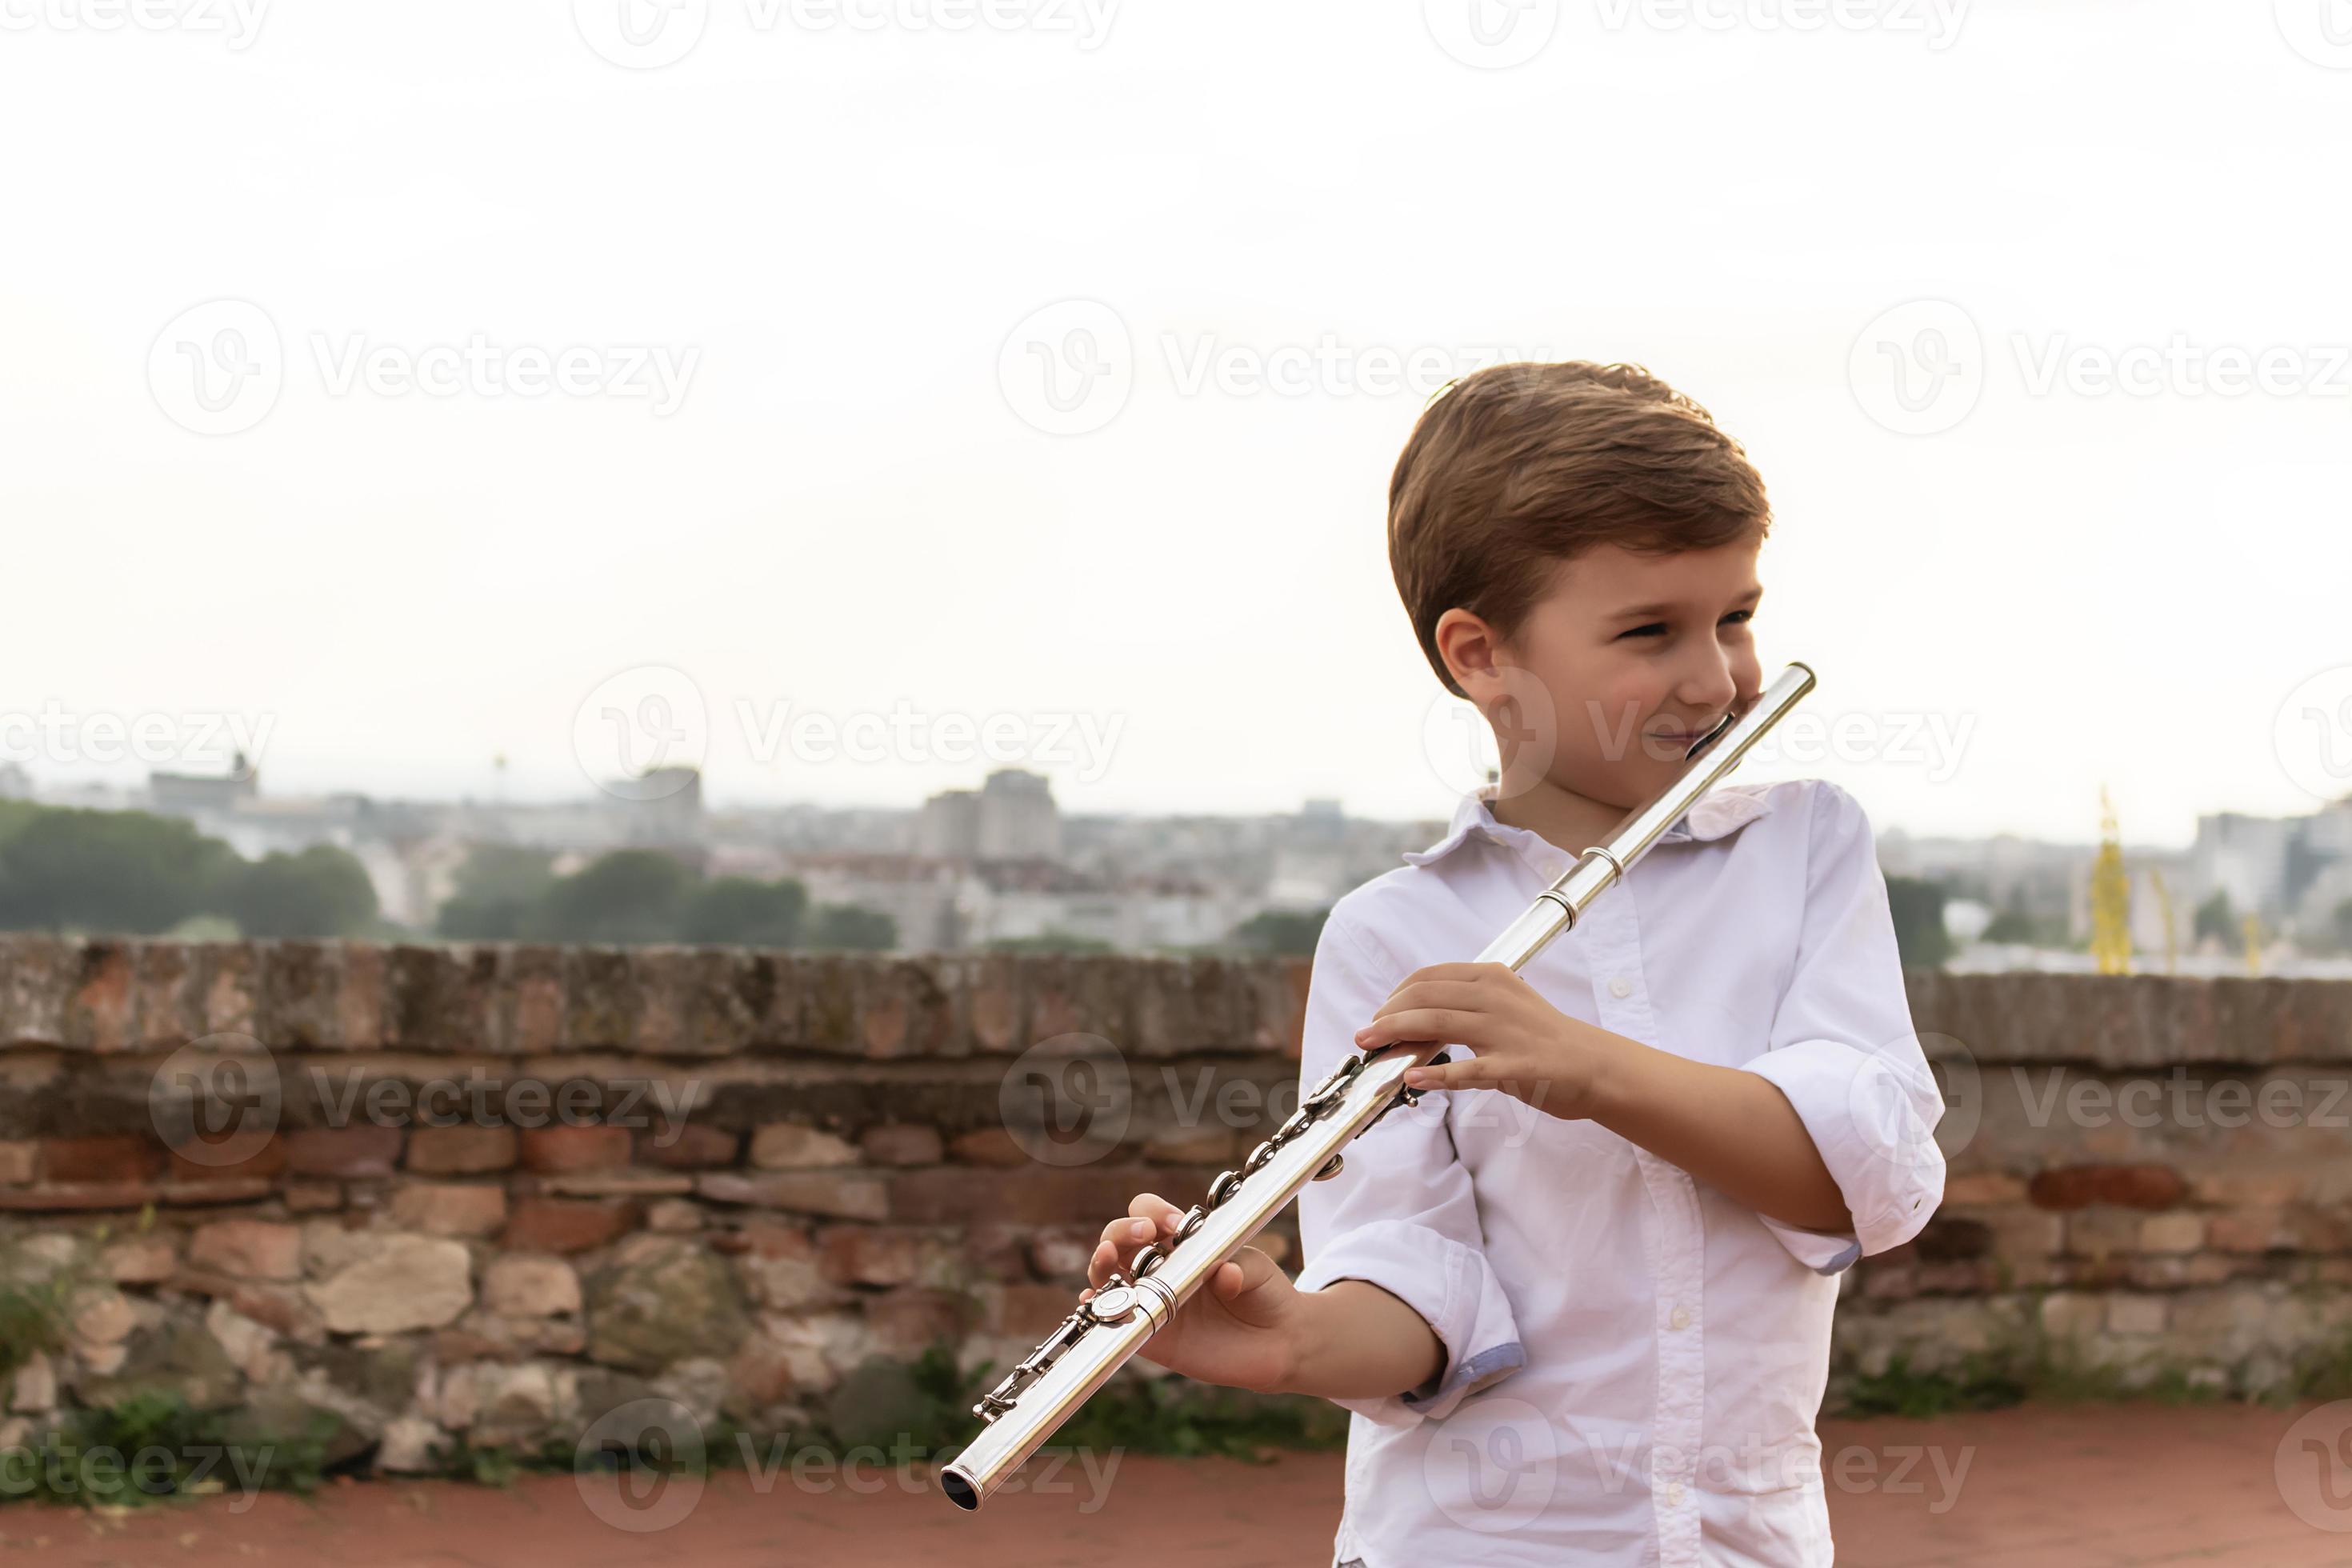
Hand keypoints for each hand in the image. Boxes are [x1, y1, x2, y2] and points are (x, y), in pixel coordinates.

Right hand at [1083, 1192, 1302, 1393]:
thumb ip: (1242, 1267)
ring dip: (1101, 1262)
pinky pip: (1116, 1322)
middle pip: (1119, 1239)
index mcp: (1181, 1244)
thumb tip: (1224, 1274)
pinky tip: (1093, 1300)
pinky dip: (1097, 1308)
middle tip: (1147, 1234)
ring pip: (1108, 1276)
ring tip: (1109, 1257)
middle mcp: (1159, 1269)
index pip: (1148, 1215)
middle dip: (1122, 1230)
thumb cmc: (1265, 1293)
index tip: (1176, 1224)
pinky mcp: (1153, 1336)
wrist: (1280, 1342)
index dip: (1153, 1212)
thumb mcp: (1257, 1269)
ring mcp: (1152, 1301)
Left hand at [1352, 961, 1620, 1120]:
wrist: (1594, 1065)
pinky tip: (1414, 1080)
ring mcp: (1505, 1031)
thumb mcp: (1505, 1006)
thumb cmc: (1543, 1037)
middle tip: (1365, 1035)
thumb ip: (1465, 1006)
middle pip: (1425, 998)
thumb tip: (1414, 1017)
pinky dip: (1437, 1076)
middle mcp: (1495, 997)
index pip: (1428, 978)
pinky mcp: (1515, 1067)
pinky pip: (1468, 1070)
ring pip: (1437, 1024)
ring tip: (1373, 1048)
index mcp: (1491, 977)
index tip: (1379, 1015)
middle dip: (1386, 1016)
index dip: (1395, 996)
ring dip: (1396, 1035)